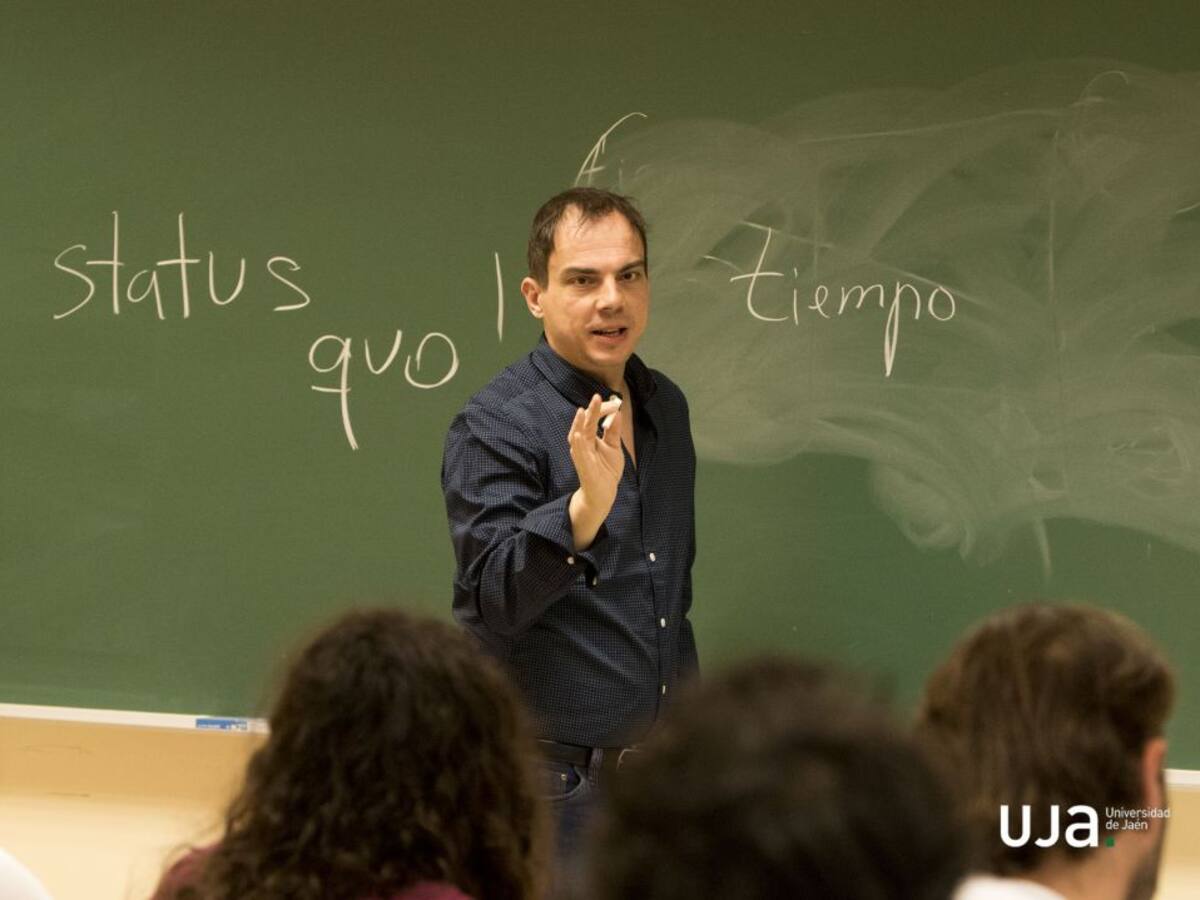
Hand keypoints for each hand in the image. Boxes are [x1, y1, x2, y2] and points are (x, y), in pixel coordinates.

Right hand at [567, 394, 623, 550]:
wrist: (604, 494)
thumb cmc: (606, 470)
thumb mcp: (613, 447)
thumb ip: (613, 431)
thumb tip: (617, 413)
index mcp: (590, 439)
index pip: (592, 421)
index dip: (599, 411)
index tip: (611, 402)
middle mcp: (583, 446)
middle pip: (585, 425)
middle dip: (590, 412)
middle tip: (596, 398)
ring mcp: (582, 456)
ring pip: (578, 437)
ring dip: (579, 424)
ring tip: (582, 411)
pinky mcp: (583, 467)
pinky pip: (579, 454)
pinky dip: (578, 444)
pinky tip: (579, 434)